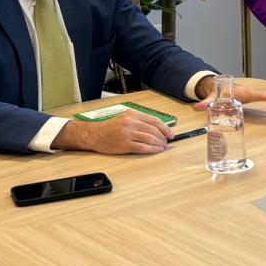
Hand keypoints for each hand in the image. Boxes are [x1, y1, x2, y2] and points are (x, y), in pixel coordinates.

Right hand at [56, 112, 170, 154]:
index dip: (165, 128)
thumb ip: (140, 121)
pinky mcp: (125, 145)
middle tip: (167, 142)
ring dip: (159, 144)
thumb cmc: (111, 127)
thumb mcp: (125, 118)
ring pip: (149, 139)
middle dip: (163, 137)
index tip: (170, 134)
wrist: (95, 135)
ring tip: (162, 147)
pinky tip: (156, 150)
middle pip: (153, 130)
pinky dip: (152, 149)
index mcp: (132, 114)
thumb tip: (157, 128)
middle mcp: (130, 123)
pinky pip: (143, 147)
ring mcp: (127, 134)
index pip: (154, 121)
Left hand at [190, 78, 265, 111]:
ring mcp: (250, 94)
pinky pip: (262, 98)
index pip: (258, 95)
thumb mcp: (211, 97)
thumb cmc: (216, 91)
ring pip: (265, 95)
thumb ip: (205, 103)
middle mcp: (248, 92)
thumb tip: (197, 108)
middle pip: (265, 94)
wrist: (216, 85)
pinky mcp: (249, 97)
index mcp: (243, 92)